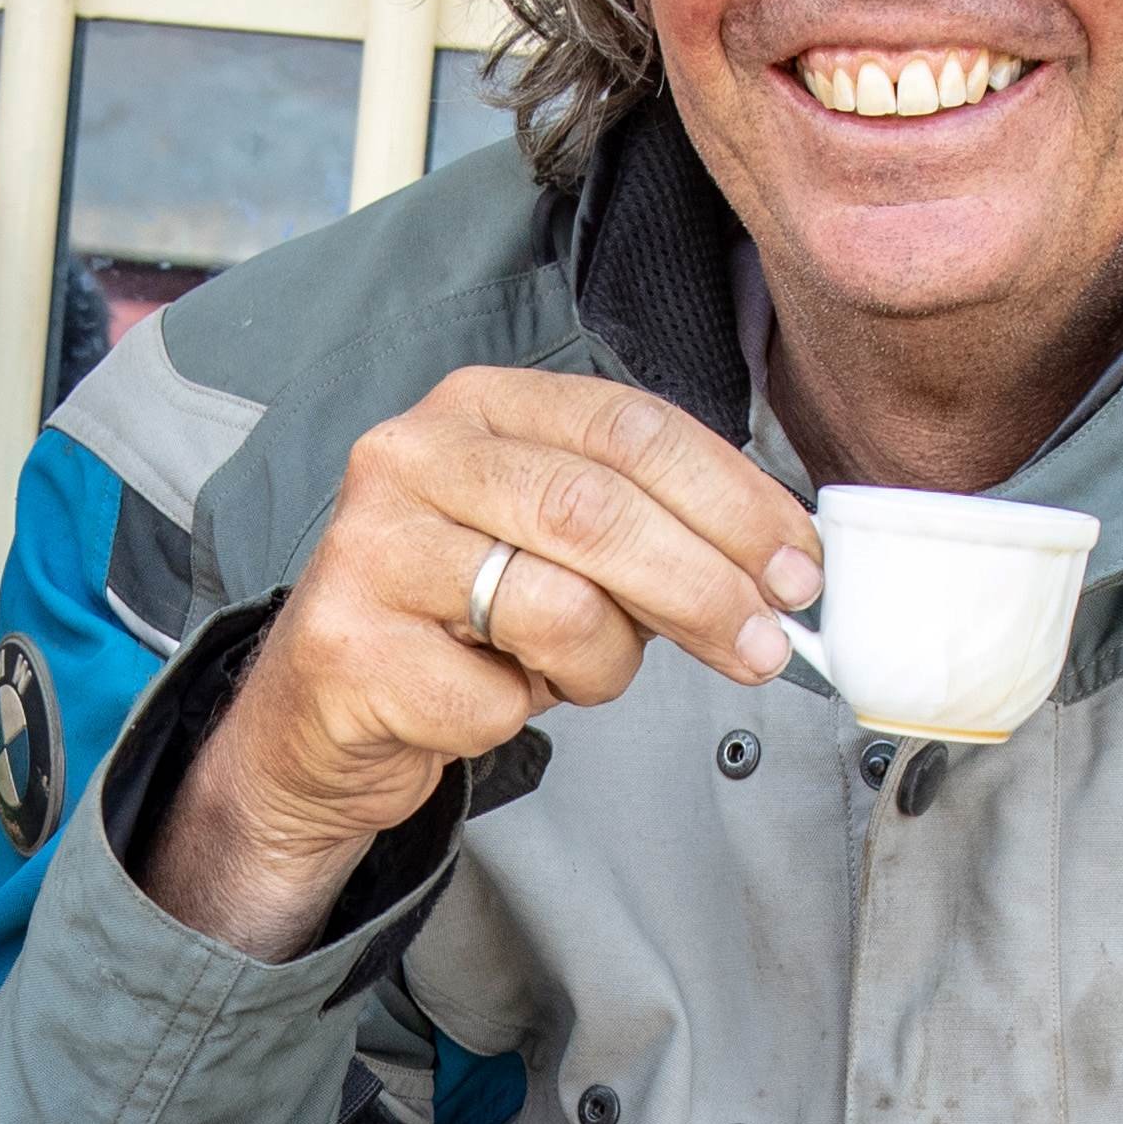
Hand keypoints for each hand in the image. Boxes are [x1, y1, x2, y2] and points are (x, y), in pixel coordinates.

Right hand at [144, 369, 821, 958]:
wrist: (324, 709)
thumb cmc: (460, 619)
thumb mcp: (552, 543)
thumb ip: (649, 528)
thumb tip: (779, 566)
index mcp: (478, 406)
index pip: (630, 428)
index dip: (732, 501)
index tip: (798, 567)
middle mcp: (412, 457)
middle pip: (599, 510)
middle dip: (706, 588)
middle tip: (764, 645)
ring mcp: (371, 549)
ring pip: (557, 607)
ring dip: (604, 666)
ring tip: (579, 675)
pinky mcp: (347, 647)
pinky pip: (492, 699)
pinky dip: (518, 717)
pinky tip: (485, 699)